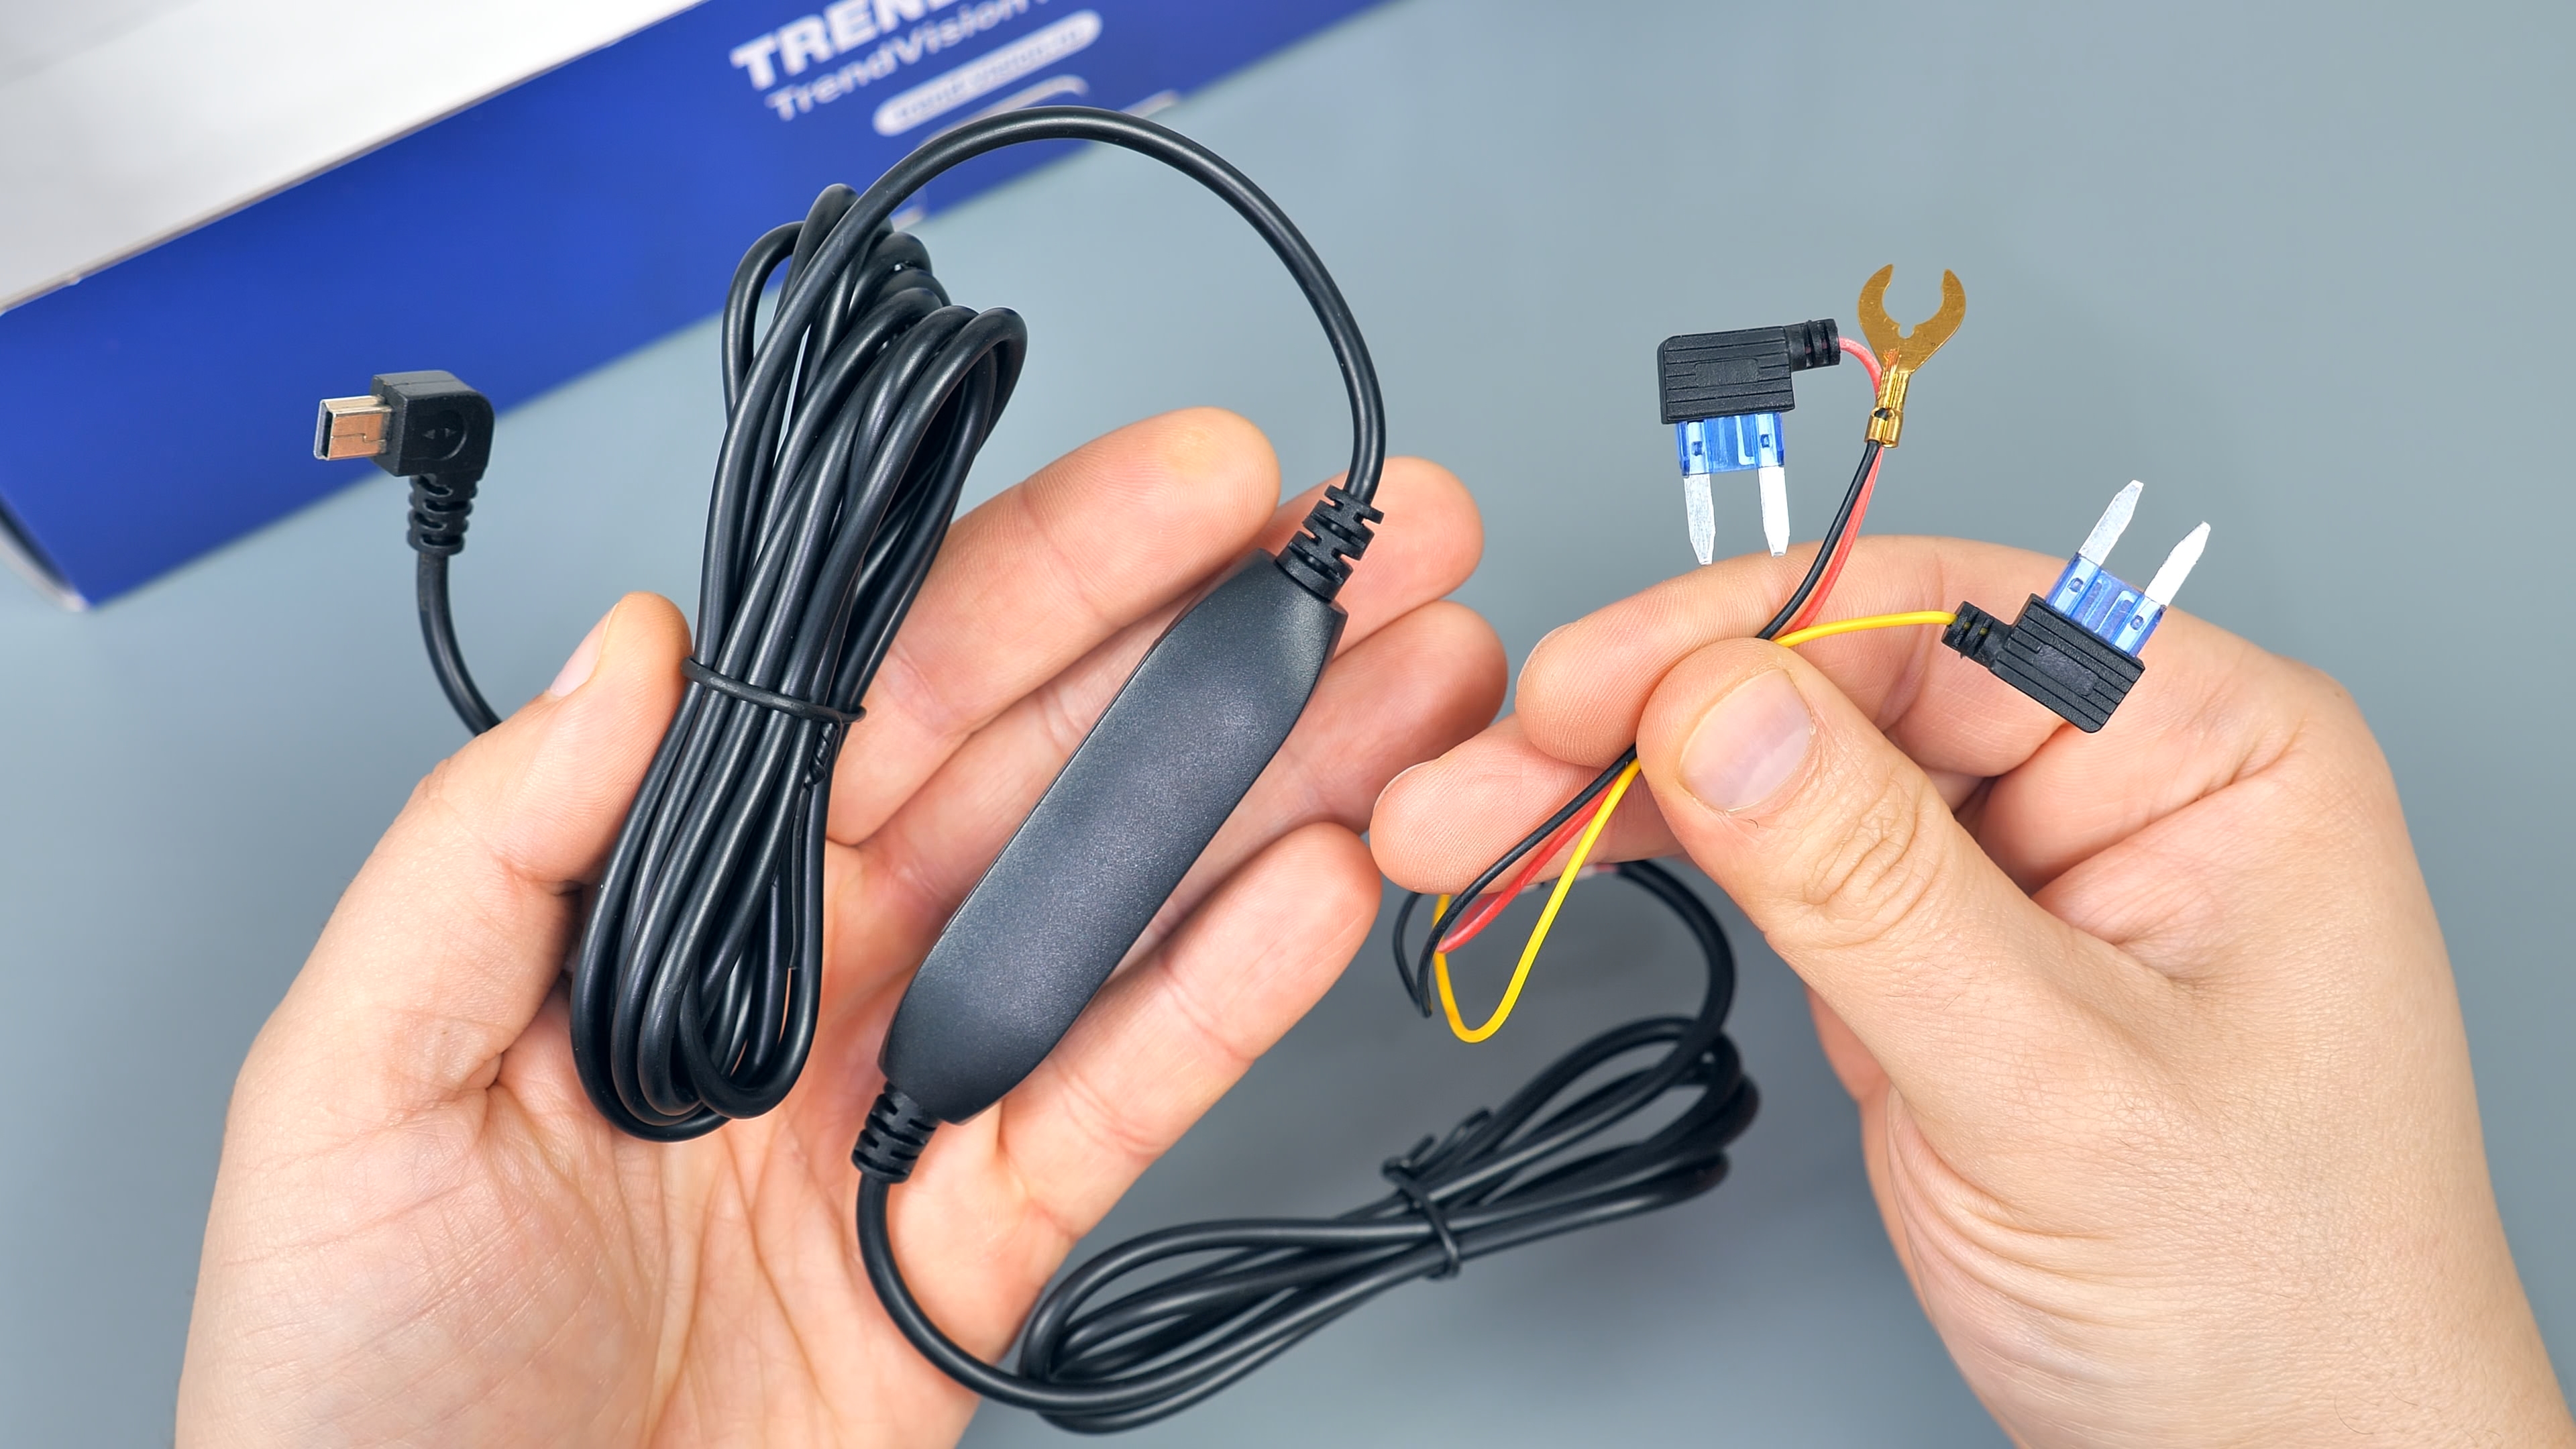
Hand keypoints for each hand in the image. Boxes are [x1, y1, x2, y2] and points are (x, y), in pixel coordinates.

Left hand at [176, 412, 1503, 1445]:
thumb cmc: (352, 1371)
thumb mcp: (353, 1077)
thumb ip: (491, 845)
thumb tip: (631, 643)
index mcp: (670, 898)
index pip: (882, 682)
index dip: (1051, 570)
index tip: (1193, 487)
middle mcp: (815, 971)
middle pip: (1049, 764)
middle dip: (1224, 639)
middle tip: (1379, 542)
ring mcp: (911, 1097)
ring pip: (1124, 907)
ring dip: (1281, 784)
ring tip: (1425, 684)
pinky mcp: (980, 1243)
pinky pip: (1124, 1098)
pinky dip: (1232, 993)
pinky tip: (1326, 883)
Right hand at [1372, 536, 2574, 1446]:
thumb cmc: (2266, 1293)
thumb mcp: (2059, 1083)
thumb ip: (1877, 888)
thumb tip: (1718, 708)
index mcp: (2208, 747)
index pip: (1947, 619)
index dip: (1746, 635)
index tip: (1585, 690)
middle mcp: (2106, 776)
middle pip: (1840, 678)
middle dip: (1644, 718)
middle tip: (1488, 772)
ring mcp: (2007, 861)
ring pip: (1783, 764)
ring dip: (1619, 789)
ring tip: (1472, 822)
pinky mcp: (1928, 942)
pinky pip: (1774, 857)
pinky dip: (1660, 858)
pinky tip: (1560, 853)